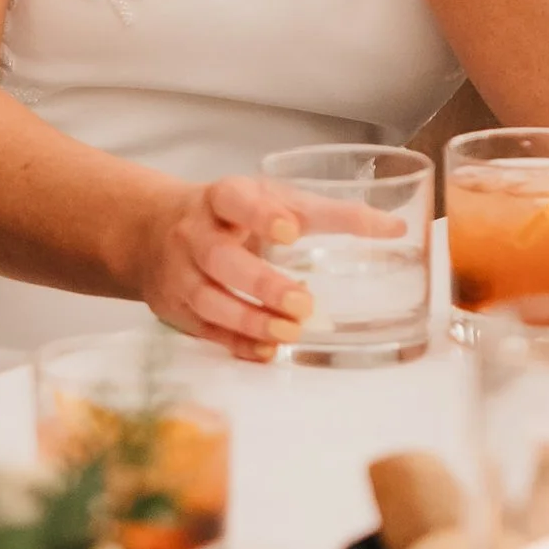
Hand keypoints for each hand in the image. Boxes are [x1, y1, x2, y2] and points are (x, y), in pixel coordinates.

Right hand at [133, 176, 395, 364]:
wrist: (155, 230)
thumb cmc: (232, 214)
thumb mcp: (276, 199)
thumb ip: (333, 214)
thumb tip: (394, 228)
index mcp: (221, 199)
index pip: (234, 199)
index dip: (259, 214)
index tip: (289, 230)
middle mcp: (194, 235)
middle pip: (219, 259)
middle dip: (260, 283)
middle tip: (303, 301)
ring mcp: (181, 274)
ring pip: (209, 300)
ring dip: (250, 320)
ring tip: (291, 331)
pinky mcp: (177, 309)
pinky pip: (205, 331)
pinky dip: (237, 344)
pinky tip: (268, 350)